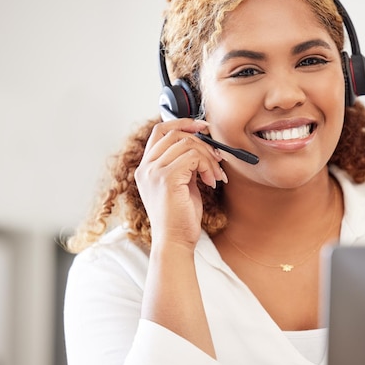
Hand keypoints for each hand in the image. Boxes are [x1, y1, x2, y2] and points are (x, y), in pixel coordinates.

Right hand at [135, 118, 226, 248]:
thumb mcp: (181, 184)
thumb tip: (203, 145)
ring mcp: (154, 172)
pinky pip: (192, 157)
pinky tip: (211, 182)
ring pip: (187, 144)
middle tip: (218, 157)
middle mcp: (146, 167)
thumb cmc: (180, 216)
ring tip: (215, 175)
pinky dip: (207, 166)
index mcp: (146, 167)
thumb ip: (184, 164)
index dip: (182, 123)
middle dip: (202, 142)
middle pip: (175, 134)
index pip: (160, 131)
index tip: (203, 127)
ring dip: (208, 158)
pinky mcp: (166, 178)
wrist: (175, 241)